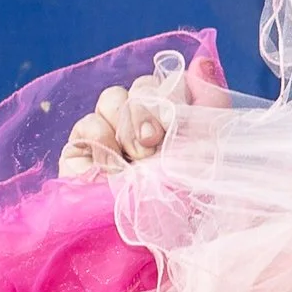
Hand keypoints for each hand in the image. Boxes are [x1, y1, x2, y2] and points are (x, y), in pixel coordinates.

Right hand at [58, 64, 197, 178]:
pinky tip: (112, 168)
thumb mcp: (210, 145)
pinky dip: (103, 140)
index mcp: (175, 123)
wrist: (149, 229)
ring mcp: (110, 138)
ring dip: (127, 128)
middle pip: (140, 86)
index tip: (173, 122)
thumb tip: (201, 62)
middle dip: (146, 112)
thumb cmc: (184, 192)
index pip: (168, 82)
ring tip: (138, 160)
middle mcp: (142, 128)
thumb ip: (210, 100)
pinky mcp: (80, 152)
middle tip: (152, 142)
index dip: (169, 95)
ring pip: (113, 98)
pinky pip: (89, 122)